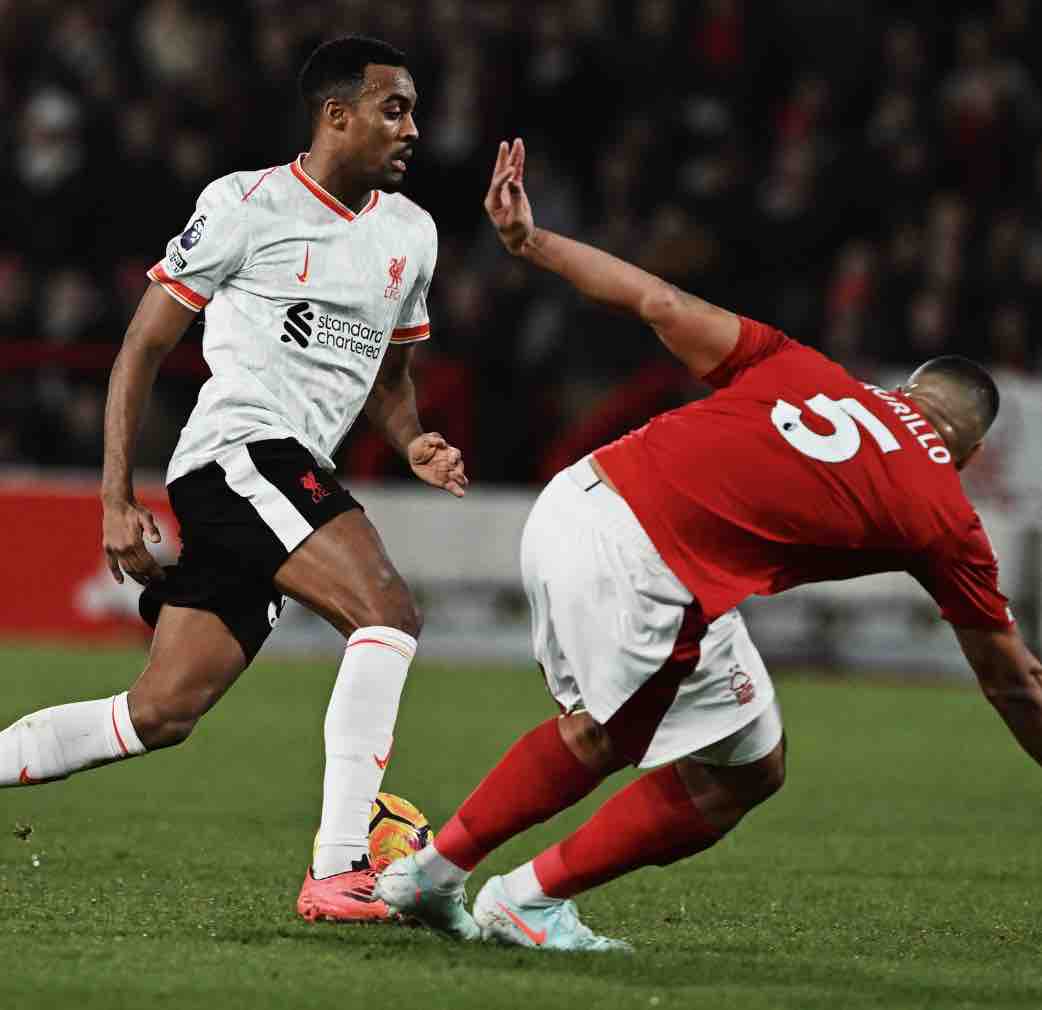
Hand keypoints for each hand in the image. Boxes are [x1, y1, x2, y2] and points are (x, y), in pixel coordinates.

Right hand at [102, 498, 165, 584]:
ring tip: (145, 583)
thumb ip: (152, 529)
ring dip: (136, 577)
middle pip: (138, 568)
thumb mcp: (146, 517)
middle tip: (157, 581)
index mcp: (134, 542)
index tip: (163, 577)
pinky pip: (111, 564)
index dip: (155, 572)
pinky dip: (116, 573)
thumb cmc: (134, 510)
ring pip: (126, 568)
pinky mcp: (107, 547)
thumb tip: (158, 540)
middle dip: (149, 576)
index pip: (147, 563)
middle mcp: (123, 548)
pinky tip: (121, 581)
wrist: (116, 503)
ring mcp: (114, 549)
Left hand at [408, 433, 467, 497]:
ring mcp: (447, 472)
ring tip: (462, 484)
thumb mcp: (426, 438)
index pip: (455, 454)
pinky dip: (456, 490)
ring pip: (458, 478)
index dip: (454, 457)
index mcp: (449, 451)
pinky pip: (451, 486)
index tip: (451, 461)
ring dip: (461, 481)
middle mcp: (450, 462)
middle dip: (459, 470)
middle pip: (459, 466)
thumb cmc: (422, 443)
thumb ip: (435, 440)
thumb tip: (443, 443)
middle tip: (456, 474)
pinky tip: (461, 494)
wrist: (413, 453)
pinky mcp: (442, 481)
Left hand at [484, 138, 533, 254]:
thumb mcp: (518, 218)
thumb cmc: (516, 232)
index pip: (496, 185)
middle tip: (505, 144)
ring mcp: (505, 190)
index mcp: (492, 203)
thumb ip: (516, 199)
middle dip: (503, 159)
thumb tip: (514, 182)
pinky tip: (521, 151)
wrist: (518, 239)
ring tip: (517, 142)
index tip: (513, 171)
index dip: (504, 177)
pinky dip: (519, 163)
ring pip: (509, 171)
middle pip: (499, 173)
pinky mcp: (513, 189)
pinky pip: (517, 173)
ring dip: (513, 157)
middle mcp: (496, 194)